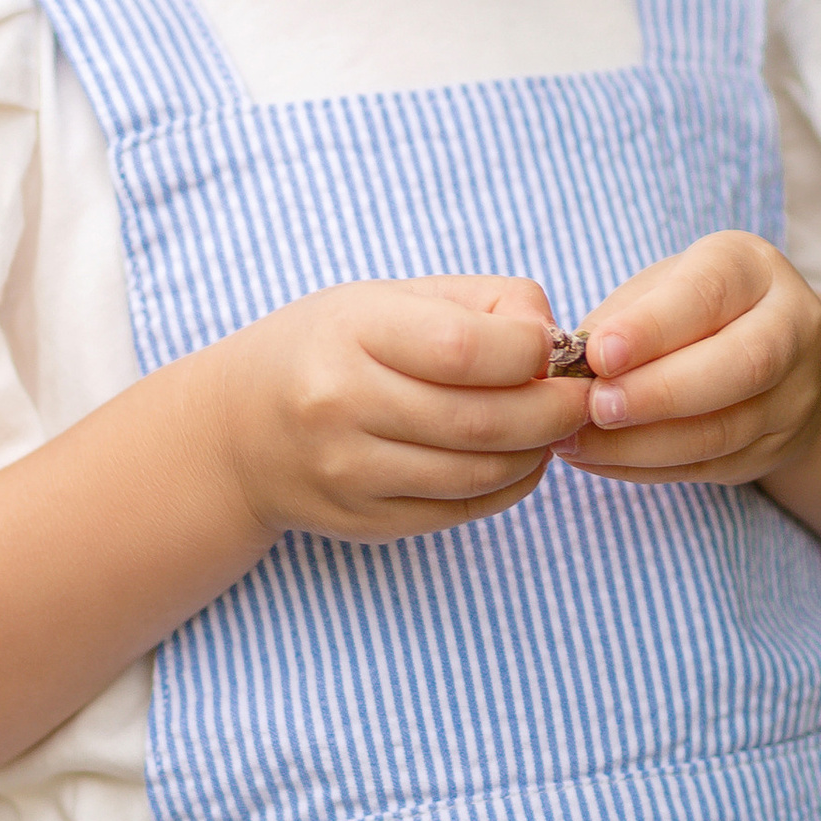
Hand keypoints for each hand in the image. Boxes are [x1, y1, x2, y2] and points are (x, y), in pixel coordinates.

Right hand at [210, 277, 593, 544]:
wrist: (236, 431)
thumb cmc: (330, 347)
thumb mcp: (386, 298)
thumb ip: (477, 306)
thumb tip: (554, 341)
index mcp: (352, 333)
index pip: (467, 350)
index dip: (532, 352)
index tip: (553, 348)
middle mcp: (343, 406)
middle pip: (484, 420)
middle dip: (555, 410)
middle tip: (584, 397)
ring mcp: (351, 473)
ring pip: (481, 473)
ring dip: (539, 451)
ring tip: (552, 426)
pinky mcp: (366, 522)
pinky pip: (463, 511)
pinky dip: (510, 486)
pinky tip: (520, 459)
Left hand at [561, 233, 820, 489]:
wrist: (769, 355)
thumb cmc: (690, 308)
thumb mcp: (659, 288)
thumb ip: (620, 319)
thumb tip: (567, 365)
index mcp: (753, 269)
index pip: (709, 293)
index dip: (653, 327)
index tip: (598, 354)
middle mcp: (792, 327)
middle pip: (741, 365)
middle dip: (659, 392)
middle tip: (594, 406)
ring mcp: (794, 394)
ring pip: (724, 429)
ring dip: (642, 443)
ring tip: (577, 441)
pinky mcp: (776, 446)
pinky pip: (709, 466)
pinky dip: (645, 467)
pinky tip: (597, 459)